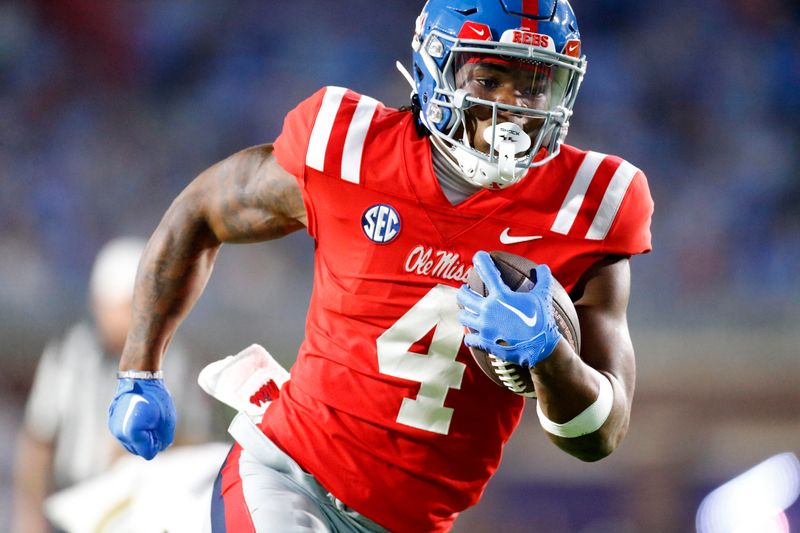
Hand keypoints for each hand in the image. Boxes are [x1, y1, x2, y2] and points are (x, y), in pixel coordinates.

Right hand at [108, 378, 175, 459]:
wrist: (138, 377)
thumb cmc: (155, 397)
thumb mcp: (167, 420)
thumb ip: (164, 439)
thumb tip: (160, 447)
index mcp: (132, 433)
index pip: (148, 453)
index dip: (157, 442)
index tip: (159, 427)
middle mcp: (119, 434)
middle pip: (139, 450)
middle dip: (149, 441)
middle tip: (155, 422)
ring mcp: (114, 428)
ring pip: (131, 444)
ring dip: (141, 437)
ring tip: (148, 418)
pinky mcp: (112, 423)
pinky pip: (126, 435)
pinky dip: (134, 431)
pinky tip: (140, 416)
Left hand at [457, 251, 561, 367]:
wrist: (540, 348)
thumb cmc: (542, 321)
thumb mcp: (544, 297)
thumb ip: (543, 280)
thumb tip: (543, 267)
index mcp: (501, 296)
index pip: (487, 272)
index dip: (481, 260)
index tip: (478, 256)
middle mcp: (488, 309)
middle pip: (464, 295)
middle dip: (463, 291)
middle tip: (466, 290)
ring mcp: (484, 327)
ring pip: (463, 316)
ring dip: (465, 313)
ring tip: (468, 312)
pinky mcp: (484, 342)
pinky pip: (469, 338)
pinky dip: (470, 337)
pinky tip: (473, 336)